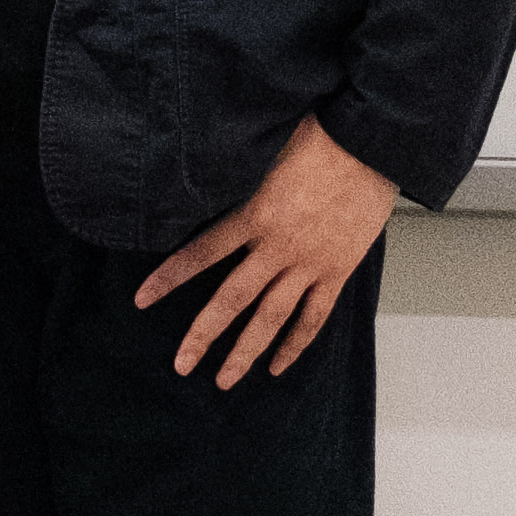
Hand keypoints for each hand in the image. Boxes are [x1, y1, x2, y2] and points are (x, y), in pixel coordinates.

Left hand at [132, 117, 401, 385]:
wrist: (373, 143)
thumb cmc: (321, 135)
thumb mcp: (266, 146)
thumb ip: (234, 167)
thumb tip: (199, 164)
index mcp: (255, 214)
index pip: (200, 253)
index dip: (169, 278)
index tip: (142, 300)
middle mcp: (278, 246)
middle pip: (232, 301)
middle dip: (203, 336)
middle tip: (181, 365)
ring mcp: (310, 263)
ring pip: (271, 318)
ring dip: (246, 352)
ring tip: (224, 380)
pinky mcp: (338, 270)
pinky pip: (314, 316)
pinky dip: (296, 343)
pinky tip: (277, 365)